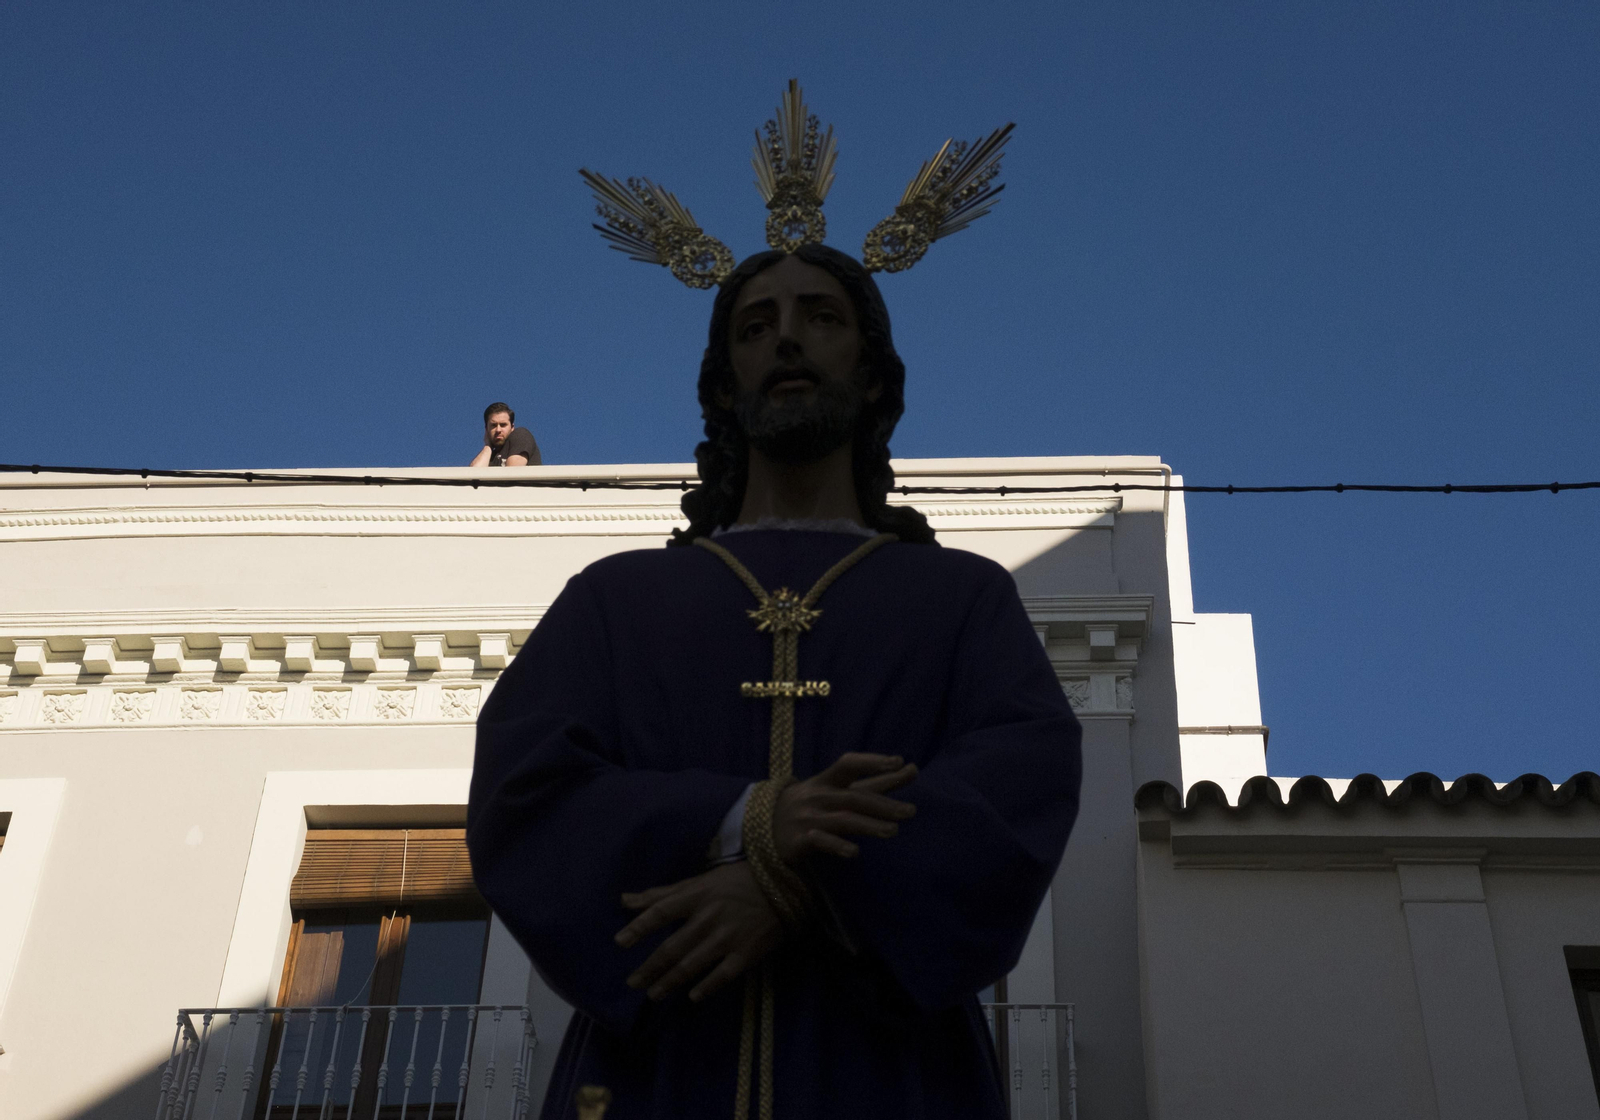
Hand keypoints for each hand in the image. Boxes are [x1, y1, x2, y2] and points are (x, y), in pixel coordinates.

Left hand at [615, 861, 780, 1002]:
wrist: (785, 885)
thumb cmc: (736, 881)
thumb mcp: (700, 881)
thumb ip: (662, 893)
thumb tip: (624, 900)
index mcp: (697, 895)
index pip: (661, 912)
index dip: (639, 927)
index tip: (620, 942)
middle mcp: (709, 917)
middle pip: (672, 947)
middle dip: (650, 967)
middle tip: (632, 983)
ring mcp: (728, 936)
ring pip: (692, 964)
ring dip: (670, 982)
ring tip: (653, 994)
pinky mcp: (747, 953)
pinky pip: (722, 975)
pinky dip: (706, 987)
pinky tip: (692, 997)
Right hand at [773, 752, 917, 863]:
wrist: (765, 824)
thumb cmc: (814, 803)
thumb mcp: (839, 788)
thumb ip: (876, 781)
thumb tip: (912, 768)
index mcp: (827, 780)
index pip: (849, 764)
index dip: (872, 761)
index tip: (899, 762)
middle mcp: (818, 796)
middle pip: (853, 797)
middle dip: (882, 804)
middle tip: (910, 812)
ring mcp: (808, 818)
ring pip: (842, 819)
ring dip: (869, 825)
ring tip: (893, 831)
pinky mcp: (800, 840)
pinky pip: (820, 841)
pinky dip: (837, 845)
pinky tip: (855, 853)